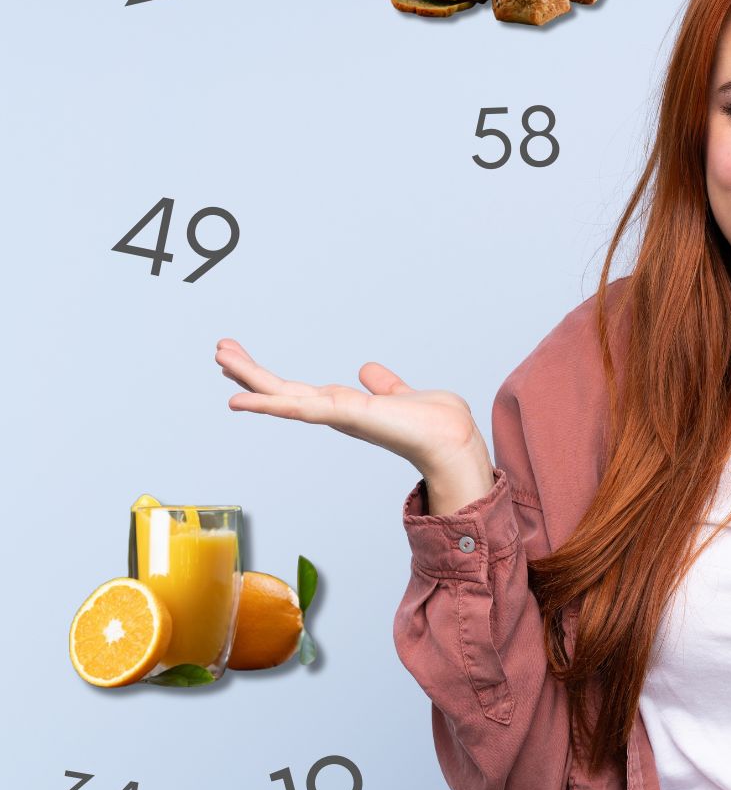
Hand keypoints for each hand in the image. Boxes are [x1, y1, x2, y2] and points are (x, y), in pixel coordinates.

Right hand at [215, 338, 491, 484]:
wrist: (451, 439)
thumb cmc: (435, 424)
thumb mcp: (400, 395)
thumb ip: (383, 385)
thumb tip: (367, 370)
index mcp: (345, 406)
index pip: (299, 391)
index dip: (271, 380)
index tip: (244, 360)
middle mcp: (335, 412)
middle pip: (283, 391)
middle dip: (250, 373)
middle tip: (219, 350)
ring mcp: (336, 415)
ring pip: (282, 395)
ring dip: (250, 378)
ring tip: (220, 357)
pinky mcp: (343, 415)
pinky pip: (299, 408)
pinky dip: (269, 404)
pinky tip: (241, 399)